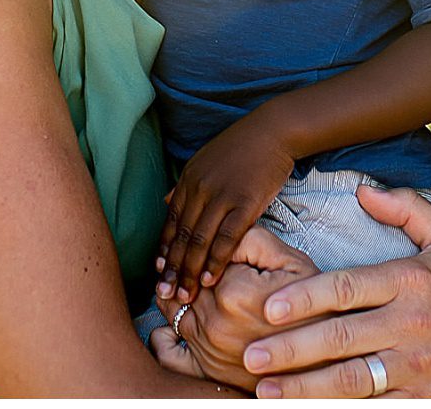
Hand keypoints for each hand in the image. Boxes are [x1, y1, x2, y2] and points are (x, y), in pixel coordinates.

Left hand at [148, 225, 319, 390]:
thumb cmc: (312, 309)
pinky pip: (168, 352)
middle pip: (186, 281)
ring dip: (175, 295)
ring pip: (171, 308)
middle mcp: (213, 322)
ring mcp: (206, 347)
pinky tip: (170, 328)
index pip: (205, 256)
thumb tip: (223, 233)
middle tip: (205, 268)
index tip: (227, 256)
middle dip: (193, 271)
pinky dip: (163, 339)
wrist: (324, 361)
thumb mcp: (292, 263)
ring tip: (185, 285)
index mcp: (233, 293)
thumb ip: (254, 240)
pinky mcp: (204, 368)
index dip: (214, 250)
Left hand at [156, 116, 294, 302]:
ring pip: (199, 241)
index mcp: (188, 181)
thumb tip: (167, 202)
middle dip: (172, 269)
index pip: (170, 223)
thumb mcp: (204, 161)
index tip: (158, 275)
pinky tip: (209, 280)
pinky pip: (226, 238)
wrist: (272, 132)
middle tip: (164, 296)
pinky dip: (215, 261)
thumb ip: (186, 186)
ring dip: (190, 272)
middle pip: (181, 236)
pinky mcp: (245, 203)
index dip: (164, 251)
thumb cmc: (241, 149)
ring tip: (184, 297)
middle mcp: (199, 189)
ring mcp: (221, 196)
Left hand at [241, 184, 430, 397]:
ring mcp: (418, 370)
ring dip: (304, 388)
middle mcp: (412, 325)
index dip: (303, 298)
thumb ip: (407, 209)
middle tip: (251, 355)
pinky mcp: (424, 402)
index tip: (267, 307)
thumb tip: (363, 191)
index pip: (346, 288)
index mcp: (410, 282)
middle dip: (290, 349)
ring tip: (265, 391)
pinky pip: (374, 407)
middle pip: (340, 339)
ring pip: (351, 381)